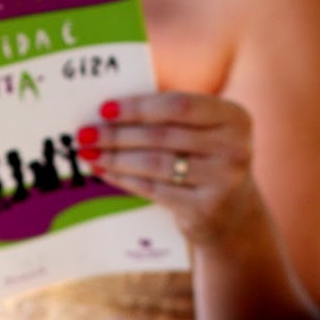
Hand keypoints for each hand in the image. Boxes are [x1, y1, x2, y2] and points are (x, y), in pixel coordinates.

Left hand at [76, 93, 255, 250]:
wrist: (233, 214)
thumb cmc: (206, 161)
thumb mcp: (203, 132)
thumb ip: (169, 116)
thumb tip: (109, 109)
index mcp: (234, 117)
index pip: (179, 105)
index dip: (138, 107)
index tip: (104, 109)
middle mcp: (234, 148)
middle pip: (162, 136)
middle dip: (117, 134)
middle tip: (85, 134)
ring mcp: (223, 181)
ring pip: (155, 164)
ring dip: (115, 158)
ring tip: (88, 154)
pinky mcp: (205, 209)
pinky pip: (154, 189)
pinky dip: (124, 179)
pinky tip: (104, 172)